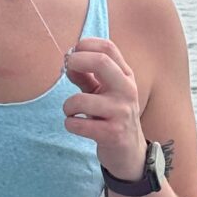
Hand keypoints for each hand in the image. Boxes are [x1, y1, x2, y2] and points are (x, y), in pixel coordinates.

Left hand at [63, 36, 147, 179]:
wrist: (129, 152)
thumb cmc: (111, 116)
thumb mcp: (102, 92)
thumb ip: (87, 76)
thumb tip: (68, 61)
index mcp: (125, 76)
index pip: (108, 48)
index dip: (86, 45)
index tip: (73, 53)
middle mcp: (127, 90)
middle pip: (101, 62)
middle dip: (76, 61)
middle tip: (67, 68)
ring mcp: (121, 112)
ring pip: (81, 100)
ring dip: (68, 106)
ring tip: (71, 112)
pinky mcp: (112, 134)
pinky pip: (79, 124)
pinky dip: (70, 124)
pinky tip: (75, 126)